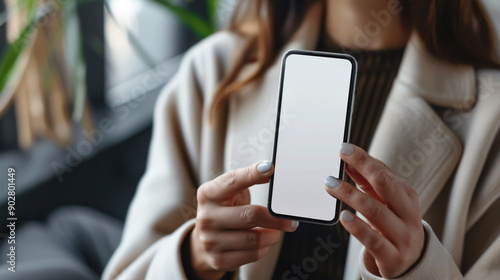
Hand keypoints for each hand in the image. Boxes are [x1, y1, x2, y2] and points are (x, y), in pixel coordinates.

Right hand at [189, 161, 297, 279]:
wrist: (204, 241)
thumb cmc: (224, 210)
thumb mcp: (229, 192)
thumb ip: (246, 180)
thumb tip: (269, 171)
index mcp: (208, 194)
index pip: (233, 181)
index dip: (252, 174)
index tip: (270, 168)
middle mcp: (207, 217)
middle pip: (251, 215)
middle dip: (276, 218)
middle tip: (289, 220)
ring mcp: (211, 240)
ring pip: (255, 239)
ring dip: (273, 235)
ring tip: (275, 231)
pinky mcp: (219, 259)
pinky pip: (253, 255)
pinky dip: (264, 248)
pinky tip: (263, 242)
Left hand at [325, 144, 424, 277]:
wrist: (410, 265)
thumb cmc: (393, 228)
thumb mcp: (384, 204)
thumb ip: (368, 184)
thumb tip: (350, 162)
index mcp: (407, 198)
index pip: (386, 173)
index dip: (365, 159)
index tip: (345, 148)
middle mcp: (408, 215)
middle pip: (387, 186)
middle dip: (364, 167)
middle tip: (341, 157)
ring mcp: (402, 236)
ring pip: (376, 211)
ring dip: (351, 195)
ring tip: (331, 185)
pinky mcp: (392, 257)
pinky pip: (373, 240)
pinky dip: (358, 227)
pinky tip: (344, 217)